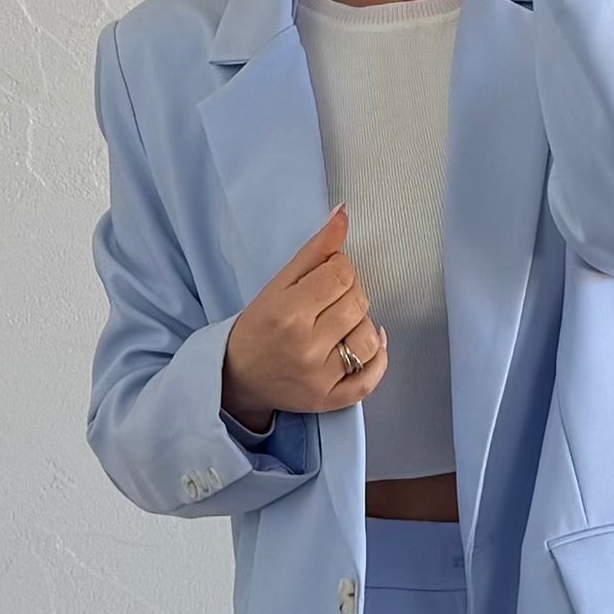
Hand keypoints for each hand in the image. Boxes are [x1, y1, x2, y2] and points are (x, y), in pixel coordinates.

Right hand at [222, 202, 386, 426]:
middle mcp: (305, 347)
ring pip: (368, 338)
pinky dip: (377, 359)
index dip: (341, 268)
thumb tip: (344, 214)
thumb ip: (315, 250)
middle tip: (330, 300)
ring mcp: (319, 378)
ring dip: (361, 324)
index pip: (342, 274)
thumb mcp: (279, 284)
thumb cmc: (258, 328)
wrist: (236, 377)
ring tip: (341, 324)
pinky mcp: (329, 400)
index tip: (328, 276)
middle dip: (350, 293)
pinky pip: (370, 379)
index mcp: (288, 312)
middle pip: (357, 302)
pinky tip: (367, 345)